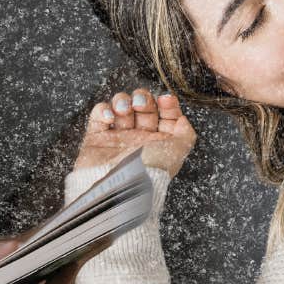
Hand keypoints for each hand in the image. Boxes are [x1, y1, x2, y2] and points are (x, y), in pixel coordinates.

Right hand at [75, 89, 196, 176]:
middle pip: (142, 106)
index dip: (167, 104)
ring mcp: (117, 137)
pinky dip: (103, 110)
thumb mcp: (178, 151)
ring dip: (122, 101)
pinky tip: (110, 118)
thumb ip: (186, 133)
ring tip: (124, 110)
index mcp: (159, 142)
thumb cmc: (149, 170)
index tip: (165, 100)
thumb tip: (182, 120)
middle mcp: (139, 138)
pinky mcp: (96, 138)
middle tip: (140, 105)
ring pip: (120, 106)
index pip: (165, 114)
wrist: (120, 185)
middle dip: (143, 99)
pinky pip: (98, 115)